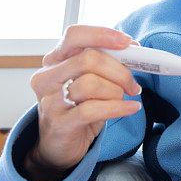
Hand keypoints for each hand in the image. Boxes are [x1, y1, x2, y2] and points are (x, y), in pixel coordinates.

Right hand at [25, 25, 142, 180]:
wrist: (57, 146)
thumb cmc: (76, 108)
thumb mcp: (89, 80)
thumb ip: (105, 62)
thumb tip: (131, 46)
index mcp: (55, 60)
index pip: (75, 35)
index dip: (102, 34)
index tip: (127, 42)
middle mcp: (47, 77)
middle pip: (88, 59)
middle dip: (119, 70)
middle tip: (132, 84)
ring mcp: (50, 101)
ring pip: (91, 84)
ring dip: (117, 91)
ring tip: (123, 98)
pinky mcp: (59, 123)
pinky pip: (93, 109)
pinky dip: (118, 107)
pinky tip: (131, 108)